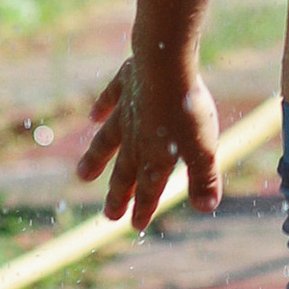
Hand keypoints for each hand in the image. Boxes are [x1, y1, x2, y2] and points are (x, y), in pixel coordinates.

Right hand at [74, 52, 221, 229]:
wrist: (164, 63)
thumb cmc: (186, 108)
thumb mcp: (204, 148)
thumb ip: (204, 178)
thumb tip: (206, 207)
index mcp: (155, 156)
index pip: (149, 190)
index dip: (144, 209)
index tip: (135, 225)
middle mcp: (135, 139)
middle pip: (125, 172)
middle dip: (118, 195)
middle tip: (108, 215)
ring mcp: (127, 111)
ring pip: (107, 140)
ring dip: (96, 158)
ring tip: (82, 175)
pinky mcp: (125, 84)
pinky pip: (110, 98)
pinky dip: (101, 107)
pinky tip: (93, 116)